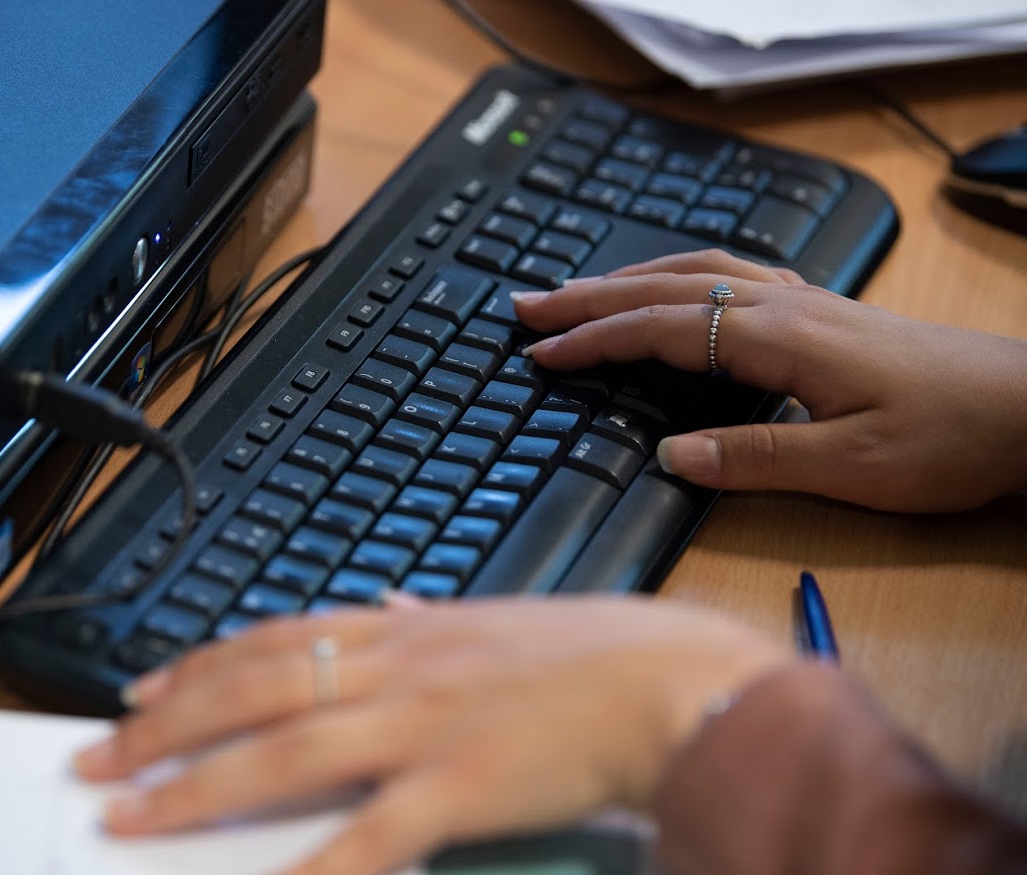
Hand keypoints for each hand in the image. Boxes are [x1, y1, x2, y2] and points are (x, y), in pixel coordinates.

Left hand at [73, 597, 789, 874]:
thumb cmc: (599, 651)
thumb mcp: (501, 619)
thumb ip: (434, 619)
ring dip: (197, 784)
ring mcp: (424, 726)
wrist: (675, 681)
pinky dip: (310, 866)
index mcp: (408, 630)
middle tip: (100, 756)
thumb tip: (390, 610)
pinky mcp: (462, 786)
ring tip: (132, 811)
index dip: (199, 669)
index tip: (146, 694)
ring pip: (284, 752)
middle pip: (254, 692)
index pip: (273, 640)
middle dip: (167, 728)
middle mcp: (399, 667)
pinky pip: (368, 834)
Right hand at [515, 249, 1026, 511]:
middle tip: (526, 304)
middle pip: (665, 288)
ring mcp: (802, 303)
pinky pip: (729, 276)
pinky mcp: (820, 312)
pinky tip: (673, 290)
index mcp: (778, 339)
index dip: (594, 339)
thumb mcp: (851, 464)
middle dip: (588, 295)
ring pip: (695, 272)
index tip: (540, 351)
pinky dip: (678, 278)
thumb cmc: (949, 436)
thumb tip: (669, 454)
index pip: (661, 329)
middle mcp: (783, 307)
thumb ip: (754, 458)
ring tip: (576, 292)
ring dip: (627, 279)